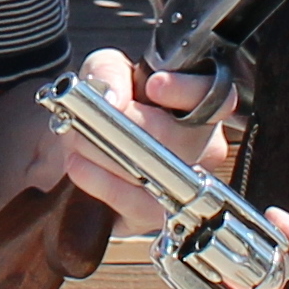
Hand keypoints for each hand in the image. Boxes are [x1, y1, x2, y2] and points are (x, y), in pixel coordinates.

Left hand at [46, 49, 233, 229]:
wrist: (74, 148)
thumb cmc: (102, 105)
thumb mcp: (101, 73)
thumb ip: (109, 73)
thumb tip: (114, 98)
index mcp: (196, 104)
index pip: (215, 96)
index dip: (187, 91)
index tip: (154, 86)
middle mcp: (201, 145)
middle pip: (181, 138)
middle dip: (128, 125)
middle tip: (92, 116)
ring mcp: (184, 185)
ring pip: (159, 172)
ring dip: (108, 154)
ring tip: (78, 140)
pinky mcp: (157, 216)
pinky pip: (140, 205)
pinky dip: (103, 183)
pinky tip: (80, 166)